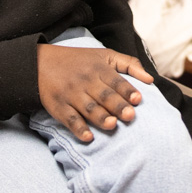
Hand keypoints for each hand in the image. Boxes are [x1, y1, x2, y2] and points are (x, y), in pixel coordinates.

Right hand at [36, 44, 153, 141]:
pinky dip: (78, 128)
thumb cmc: (79, 60)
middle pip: (104, 95)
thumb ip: (128, 64)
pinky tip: (88, 137)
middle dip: (117, 106)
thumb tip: (150, 79)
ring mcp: (71, 94)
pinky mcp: (58, 106)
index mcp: (98, 68)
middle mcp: (85, 81)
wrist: (40, 63)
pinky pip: (69, 119)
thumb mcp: (103, 55)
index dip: (127, 90)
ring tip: (112, 125)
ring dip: (100, 117)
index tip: (138, 99)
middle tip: (130, 116)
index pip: (115, 80)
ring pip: (88, 107)